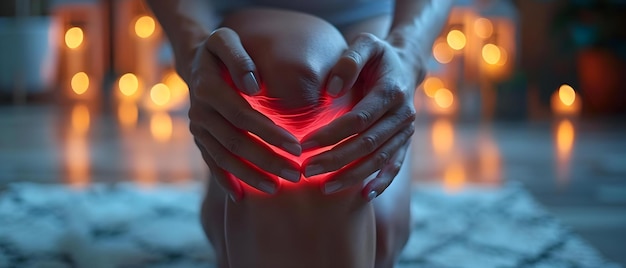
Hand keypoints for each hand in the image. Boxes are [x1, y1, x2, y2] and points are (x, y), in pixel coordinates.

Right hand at [188, 28, 302, 200]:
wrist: (197, 61)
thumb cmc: (221, 50)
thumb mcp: (225, 40)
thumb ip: (238, 57)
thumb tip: (253, 85)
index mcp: (208, 87)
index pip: (242, 115)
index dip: (268, 133)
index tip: (296, 147)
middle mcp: (200, 112)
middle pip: (235, 142)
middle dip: (266, 161)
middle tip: (295, 175)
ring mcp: (198, 129)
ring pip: (224, 158)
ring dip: (249, 176)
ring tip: (276, 189)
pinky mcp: (200, 140)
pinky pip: (212, 164)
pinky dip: (226, 181)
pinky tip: (241, 198)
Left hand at [300, 33, 425, 200]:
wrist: (405, 66)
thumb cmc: (377, 56)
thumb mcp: (365, 44)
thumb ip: (349, 61)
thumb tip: (331, 90)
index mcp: (391, 91)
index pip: (358, 119)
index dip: (331, 134)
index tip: (304, 145)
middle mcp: (403, 115)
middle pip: (367, 144)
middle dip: (336, 160)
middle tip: (306, 171)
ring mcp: (406, 132)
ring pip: (379, 160)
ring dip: (352, 176)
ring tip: (325, 189)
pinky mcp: (404, 142)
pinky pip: (394, 166)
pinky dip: (381, 182)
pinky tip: (364, 196)